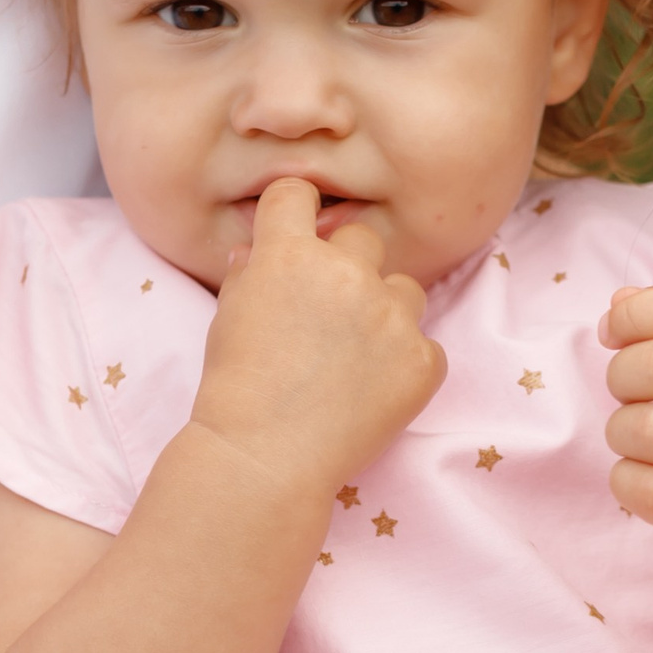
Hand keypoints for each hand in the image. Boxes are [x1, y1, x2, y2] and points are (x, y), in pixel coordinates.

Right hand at [192, 177, 445, 499]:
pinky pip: (425, 346)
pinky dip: (406, 363)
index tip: (297, 231)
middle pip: (361, 238)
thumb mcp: (227, 318)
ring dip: (385, 311)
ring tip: (355, 356)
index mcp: (290, 254)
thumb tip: (259, 251)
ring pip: (405, 288)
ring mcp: (392, 316)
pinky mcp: (423, 360)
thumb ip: (249, 273)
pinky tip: (373, 390)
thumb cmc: (234, 389)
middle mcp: (347, 272)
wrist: (265, 459)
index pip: (297, 194)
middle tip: (327, 313)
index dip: (294, 211)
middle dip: (346, 266)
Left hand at [599, 284, 652, 584]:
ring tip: (639, 440)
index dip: (639, 312)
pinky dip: (626, 481)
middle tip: (627, 393)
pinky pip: (645, 489)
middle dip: (621, 374)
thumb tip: (618, 303)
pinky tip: (647, 479)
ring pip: (645, 429)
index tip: (613, 332)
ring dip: (621, 433)